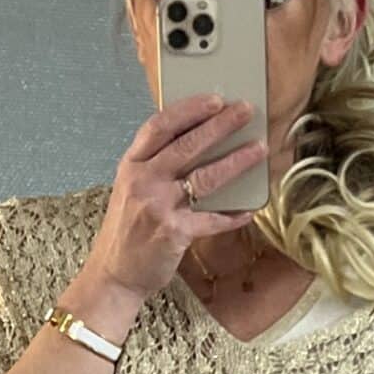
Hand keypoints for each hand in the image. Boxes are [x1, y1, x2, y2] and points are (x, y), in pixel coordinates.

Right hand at [82, 94, 266, 306]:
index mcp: (132, 165)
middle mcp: (143, 181)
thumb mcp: (131, 189)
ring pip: (205, 177)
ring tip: (258, 149)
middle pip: (187, 145)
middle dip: (220, 125)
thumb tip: (199, 143)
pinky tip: (249, 209)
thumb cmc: (127, 231)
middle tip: (245, 111)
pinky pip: (211, 219)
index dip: (189, 109)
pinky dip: (232, 215)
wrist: (114, 274)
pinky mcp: (173, 232)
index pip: (160, 126)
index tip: (214, 99)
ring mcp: (158, 206)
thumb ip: (156, 166)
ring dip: (236, 161)